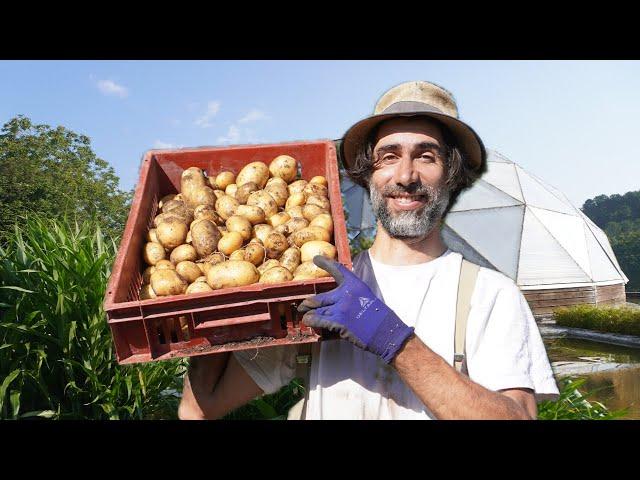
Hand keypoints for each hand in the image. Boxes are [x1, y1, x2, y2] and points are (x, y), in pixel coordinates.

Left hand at [297, 256, 413, 363]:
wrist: (387, 332)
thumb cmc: (379, 317)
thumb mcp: (367, 298)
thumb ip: (351, 296)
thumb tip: (338, 301)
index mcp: (355, 285)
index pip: (338, 270)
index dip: (325, 263)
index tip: (316, 259)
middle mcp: (346, 294)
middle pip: (320, 297)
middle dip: (308, 303)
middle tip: (303, 305)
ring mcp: (341, 308)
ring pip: (317, 309)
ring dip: (308, 313)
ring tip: (304, 315)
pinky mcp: (339, 321)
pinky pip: (319, 319)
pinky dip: (312, 320)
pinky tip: (308, 321)